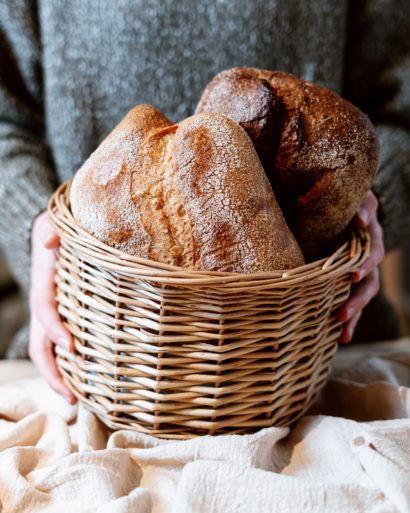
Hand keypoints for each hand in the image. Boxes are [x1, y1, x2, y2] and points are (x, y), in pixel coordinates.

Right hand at [29, 211, 76, 403]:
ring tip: (78, 400)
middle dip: (53, 372)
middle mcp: (47, 303)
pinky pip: (67, 342)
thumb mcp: (57, 220)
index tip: (70, 346)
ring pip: (51, 350)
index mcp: (44, 281)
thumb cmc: (64, 226)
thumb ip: (53, 228)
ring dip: (62, 376)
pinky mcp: (69, 315)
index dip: (54, 328)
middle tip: (71, 398)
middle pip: (41, 343)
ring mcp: (57, 312)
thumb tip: (49, 241)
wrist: (61, 229)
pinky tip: (90, 378)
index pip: (44, 309)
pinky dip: (74, 363)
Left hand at [338, 191, 384, 342]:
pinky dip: (347, 320)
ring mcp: (360, 275)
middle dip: (356, 301)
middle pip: (369, 285)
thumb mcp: (359, 197)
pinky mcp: (347, 283)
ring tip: (342, 335)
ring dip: (353, 316)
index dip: (364, 265)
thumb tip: (362, 219)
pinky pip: (350, 302)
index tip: (352, 275)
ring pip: (361, 299)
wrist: (344, 211)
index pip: (371, 255)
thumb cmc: (349, 203)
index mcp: (369, 241)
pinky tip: (338, 338)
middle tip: (341, 314)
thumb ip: (363, 205)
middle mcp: (368, 262)